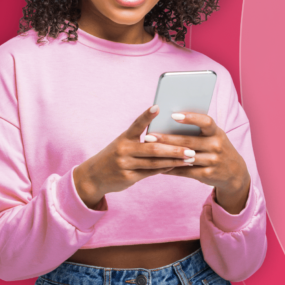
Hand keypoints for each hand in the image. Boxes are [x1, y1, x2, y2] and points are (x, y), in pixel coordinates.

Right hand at [74, 106, 195, 207]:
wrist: (93, 177)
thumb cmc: (114, 156)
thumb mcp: (122, 144)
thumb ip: (140, 140)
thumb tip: (167, 135)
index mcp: (124, 138)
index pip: (137, 124)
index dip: (147, 116)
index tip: (157, 106)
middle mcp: (123, 150)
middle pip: (153, 148)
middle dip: (174, 149)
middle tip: (191, 149)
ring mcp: (125, 164)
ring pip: (154, 162)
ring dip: (174, 161)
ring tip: (189, 158)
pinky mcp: (128, 177)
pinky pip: (150, 173)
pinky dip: (165, 169)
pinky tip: (177, 166)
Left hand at [147, 113, 251, 213]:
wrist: (235, 172)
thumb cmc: (217, 148)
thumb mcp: (214, 137)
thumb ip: (198, 130)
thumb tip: (170, 122)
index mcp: (217, 132)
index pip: (206, 122)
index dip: (191, 118)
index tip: (173, 115)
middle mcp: (216, 145)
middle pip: (188, 141)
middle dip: (167, 139)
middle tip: (149, 136)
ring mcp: (213, 161)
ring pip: (185, 157)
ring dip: (166, 155)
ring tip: (150, 151)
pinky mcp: (207, 174)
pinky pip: (185, 171)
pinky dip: (171, 169)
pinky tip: (159, 166)